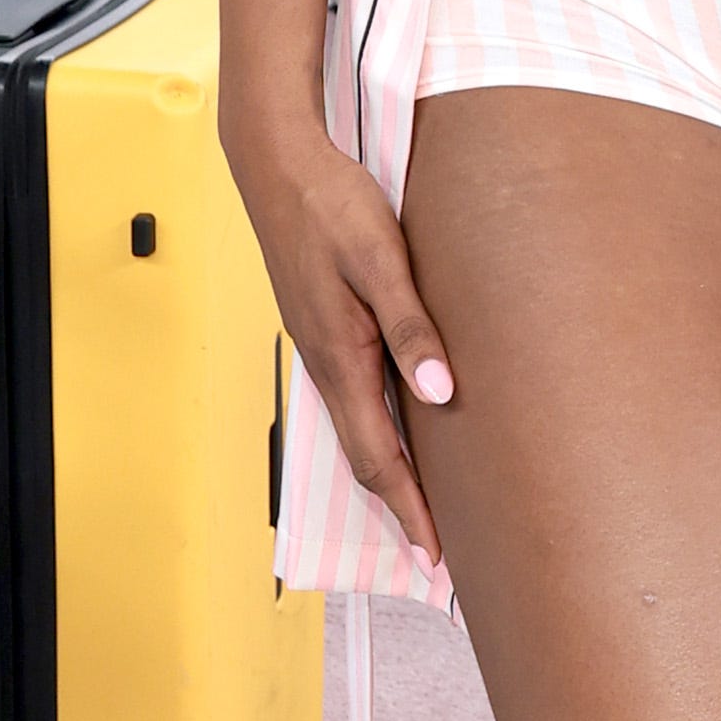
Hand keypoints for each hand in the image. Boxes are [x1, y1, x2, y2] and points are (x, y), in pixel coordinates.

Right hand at [222, 106, 454, 564]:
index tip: (434, 555)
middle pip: (366, 457)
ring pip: (360, 430)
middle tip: (436, 556)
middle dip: (401, 509)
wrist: (278, 164)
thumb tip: (442, 394)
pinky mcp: (326, 329)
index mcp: (342, 357)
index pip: (380, 456)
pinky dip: (380, 434)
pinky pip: (355, 399)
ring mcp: (322, 348)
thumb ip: (412, 327)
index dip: (410, 509)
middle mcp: (327, 364)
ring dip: (392, 475)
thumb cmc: (333, 205)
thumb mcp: (382, 261)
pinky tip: (402, 434)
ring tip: (424, 509)